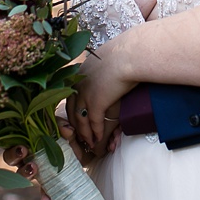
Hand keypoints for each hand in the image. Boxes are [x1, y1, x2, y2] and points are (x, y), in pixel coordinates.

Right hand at [1, 118, 89, 199]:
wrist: (85, 152)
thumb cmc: (69, 137)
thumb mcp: (66, 130)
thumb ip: (63, 127)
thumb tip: (65, 128)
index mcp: (26, 139)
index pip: (9, 139)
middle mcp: (25, 156)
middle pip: (10, 157)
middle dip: (14, 155)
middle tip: (23, 151)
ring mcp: (34, 171)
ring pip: (21, 174)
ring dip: (24, 172)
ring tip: (33, 169)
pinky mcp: (47, 184)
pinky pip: (42, 191)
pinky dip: (44, 197)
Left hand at [70, 40, 135, 155]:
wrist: (129, 55)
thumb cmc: (123, 56)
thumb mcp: (104, 62)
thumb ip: (99, 71)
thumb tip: (103, 75)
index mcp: (78, 74)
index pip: (70, 97)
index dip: (73, 111)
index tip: (77, 122)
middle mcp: (77, 84)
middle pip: (71, 111)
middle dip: (76, 126)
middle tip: (81, 137)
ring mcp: (85, 94)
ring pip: (80, 120)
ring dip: (85, 134)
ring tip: (90, 143)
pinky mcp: (96, 102)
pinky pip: (93, 123)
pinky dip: (95, 133)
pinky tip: (98, 140)